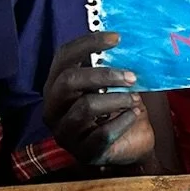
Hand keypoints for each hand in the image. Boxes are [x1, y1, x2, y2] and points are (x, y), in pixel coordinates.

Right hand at [44, 31, 153, 167]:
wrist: (131, 145)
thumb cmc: (118, 109)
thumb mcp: (113, 85)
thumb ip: (111, 66)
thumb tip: (128, 43)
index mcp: (57, 85)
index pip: (64, 56)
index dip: (88, 43)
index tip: (117, 38)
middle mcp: (53, 108)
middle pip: (68, 80)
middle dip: (103, 74)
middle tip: (132, 76)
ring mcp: (64, 132)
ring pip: (85, 107)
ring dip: (117, 99)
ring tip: (135, 99)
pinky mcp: (82, 152)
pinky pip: (101, 133)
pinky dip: (123, 121)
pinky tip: (134, 115)